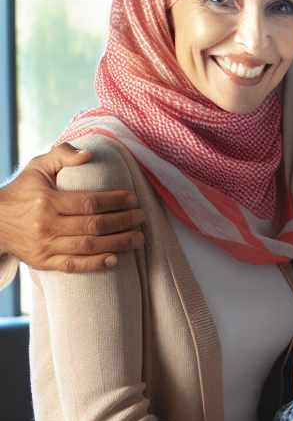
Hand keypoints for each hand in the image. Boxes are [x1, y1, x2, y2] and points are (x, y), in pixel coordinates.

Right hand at [0, 145, 144, 271]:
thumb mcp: (37, 167)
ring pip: (88, 246)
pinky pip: (73, 265)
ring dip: (118, 243)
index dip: (116, 202)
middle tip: (141, 217)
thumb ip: (62, 154)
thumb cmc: (22, 191)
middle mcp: (47, 225)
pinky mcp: (43, 262)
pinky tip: (114, 259)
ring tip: (138, 238)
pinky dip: (95, 264)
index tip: (133, 199)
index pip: (90, 202)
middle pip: (94, 225)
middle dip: (124, 222)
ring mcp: (45, 246)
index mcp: (47, 201)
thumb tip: (89, 154)